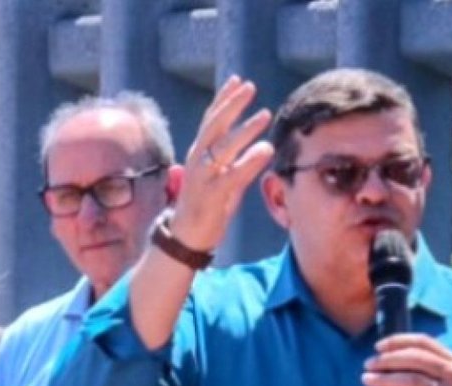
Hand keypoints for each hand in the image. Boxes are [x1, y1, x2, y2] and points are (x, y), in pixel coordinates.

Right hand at [169, 76, 276, 254]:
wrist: (185, 239)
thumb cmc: (206, 207)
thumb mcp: (224, 179)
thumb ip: (239, 162)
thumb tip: (262, 147)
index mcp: (199, 154)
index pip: (210, 120)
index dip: (223, 99)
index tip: (237, 80)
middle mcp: (197, 161)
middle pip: (214, 126)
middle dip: (231, 104)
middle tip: (249, 87)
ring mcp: (203, 178)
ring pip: (223, 147)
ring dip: (244, 130)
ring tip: (265, 115)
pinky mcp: (212, 196)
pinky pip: (232, 175)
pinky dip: (249, 161)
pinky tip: (266, 150)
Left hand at [363, 334, 451, 385]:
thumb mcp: (449, 379)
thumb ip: (427, 368)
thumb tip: (388, 359)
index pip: (424, 343)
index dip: (398, 341)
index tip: (378, 347)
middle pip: (415, 360)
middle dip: (387, 360)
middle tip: (368, 365)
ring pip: (413, 382)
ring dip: (385, 380)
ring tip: (367, 380)